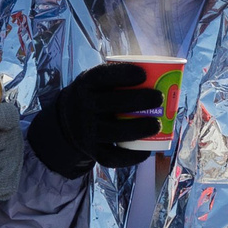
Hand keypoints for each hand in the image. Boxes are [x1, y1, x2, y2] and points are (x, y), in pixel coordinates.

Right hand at [27, 62, 165, 175]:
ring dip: (138, 129)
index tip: (144, 74)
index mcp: (85, 85)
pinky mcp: (92, 152)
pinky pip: (112, 157)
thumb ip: (117, 76)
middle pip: (111, 104)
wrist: (67, 123)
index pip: (101, 77)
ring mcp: (86, 132)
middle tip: (160, 98)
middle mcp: (82, 108)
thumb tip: (160, 69)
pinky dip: (131, 156)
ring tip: (157, 125)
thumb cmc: (94, 97)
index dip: (123, 74)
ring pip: (114, 132)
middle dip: (139, 100)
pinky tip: (147, 150)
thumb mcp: (96, 82)